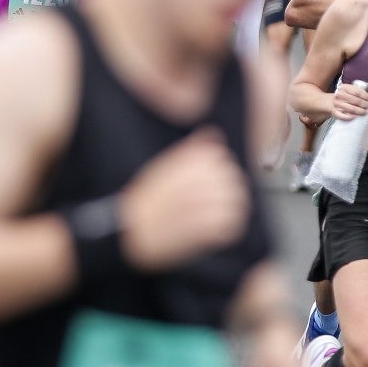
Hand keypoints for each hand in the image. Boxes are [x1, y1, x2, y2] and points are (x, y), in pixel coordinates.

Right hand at [118, 128, 249, 270]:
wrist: (129, 231)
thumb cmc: (145, 199)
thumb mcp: (163, 166)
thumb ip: (191, 149)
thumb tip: (215, 134)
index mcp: (193, 159)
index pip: (223, 159)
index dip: (219, 172)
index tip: (208, 184)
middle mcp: (203, 177)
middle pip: (234, 179)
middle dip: (228, 191)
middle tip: (216, 204)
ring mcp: (207, 203)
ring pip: (238, 202)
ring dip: (232, 210)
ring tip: (219, 218)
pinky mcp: (208, 228)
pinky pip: (233, 225)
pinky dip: (228, 229)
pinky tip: (216, 232)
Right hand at [330, 81, 367, 120]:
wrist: (330, 102)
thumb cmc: (345, 96)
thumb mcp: (351, 90)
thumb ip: (362, 91)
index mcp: (344, 87)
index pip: (357, 91)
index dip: (365, 96)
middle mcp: (339, 94)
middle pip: (355, 100)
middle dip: (364, 104)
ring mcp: (337, 104)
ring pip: (351, 109)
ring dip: (360, 111)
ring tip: (365, 112)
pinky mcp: (335, 112)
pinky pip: (344, 116)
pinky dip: (351, 117)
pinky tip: (356, 117)